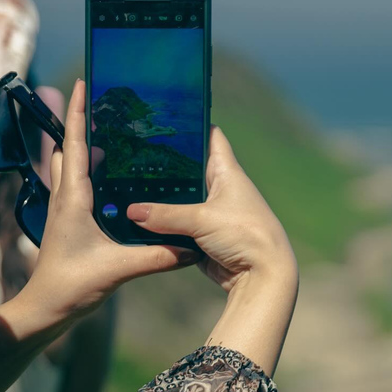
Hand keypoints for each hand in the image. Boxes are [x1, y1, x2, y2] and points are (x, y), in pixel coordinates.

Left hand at [20, 79, 198, 320]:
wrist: (45, 309)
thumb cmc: (71, 285)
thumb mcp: (118, 269)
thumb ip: (156, 257)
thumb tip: (191, 249)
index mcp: (73, 199)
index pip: (75, 145)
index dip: (79, 112)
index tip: (82, 83)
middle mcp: (65, 198)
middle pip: (68, 149)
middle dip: (82, 124)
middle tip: (105, 107)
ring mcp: (64, 210)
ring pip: (68, 168)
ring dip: (83, 148)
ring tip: (111, 137)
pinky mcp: (68, 223)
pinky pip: (76, 187)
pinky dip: (88, 173)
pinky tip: (110, 181)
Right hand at [126, 126, 298, 374]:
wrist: (261, 276)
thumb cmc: (244, 235)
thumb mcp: (201, 220)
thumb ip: (165, 215)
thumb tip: (132, 212)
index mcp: (228, 172)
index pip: (211, 137)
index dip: (192, 123)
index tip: (166, 115)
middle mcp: (221, 188)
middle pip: (189, 169)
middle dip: (166, 164)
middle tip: (134, 154)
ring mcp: (212, 212)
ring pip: (181, 199)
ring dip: (162, 198)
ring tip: (130, 185)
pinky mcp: (205, 235)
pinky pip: (180, 224)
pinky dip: (164, 223)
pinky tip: (141, 219)